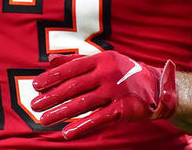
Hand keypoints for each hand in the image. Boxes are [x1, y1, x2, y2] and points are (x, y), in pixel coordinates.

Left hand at [31, 51, 176, 139]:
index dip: (52, 77)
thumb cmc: (123, 72)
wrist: (156, 86)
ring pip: (83, 103)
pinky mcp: (123, 108)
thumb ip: (75, 61)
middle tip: (35, 105)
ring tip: (45, 119)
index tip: (35, 85)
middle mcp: (107, 73)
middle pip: (74, 86)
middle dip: (52, 97)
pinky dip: (82, 126)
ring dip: (61, 112)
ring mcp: (116, 91)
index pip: (71, 68)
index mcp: (101, 59)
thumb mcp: (102, 61)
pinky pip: (99, 118)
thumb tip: (50, 60)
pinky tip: (67, 132)